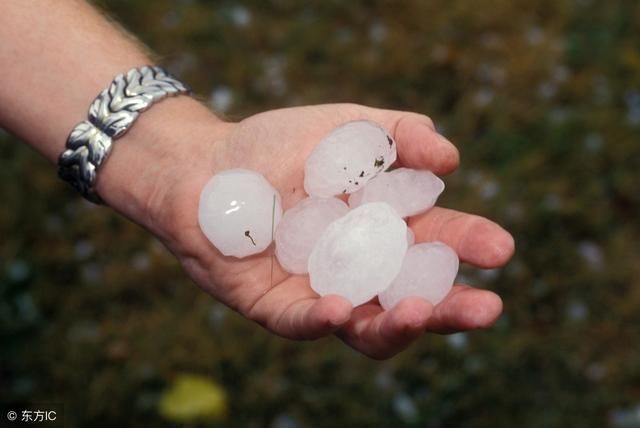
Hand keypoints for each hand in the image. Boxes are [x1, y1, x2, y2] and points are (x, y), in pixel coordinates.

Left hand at [127, 102, 513, 358]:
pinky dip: (322, 319)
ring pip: (367, 327)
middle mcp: (360, 268)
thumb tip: (450, 159)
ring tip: (418, 311)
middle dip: (452, 306)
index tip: (501, 248)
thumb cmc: (279, 146)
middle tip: (487, 308)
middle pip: (414, 297)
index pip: (437, 242)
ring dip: (396, 326)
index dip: (470, 245)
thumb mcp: (348, 127)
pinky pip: (302, 322)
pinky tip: (341, 307)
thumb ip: (399, 134)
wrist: (206, 166)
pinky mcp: (275, 307)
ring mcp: (321, 292)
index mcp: (385, 228)